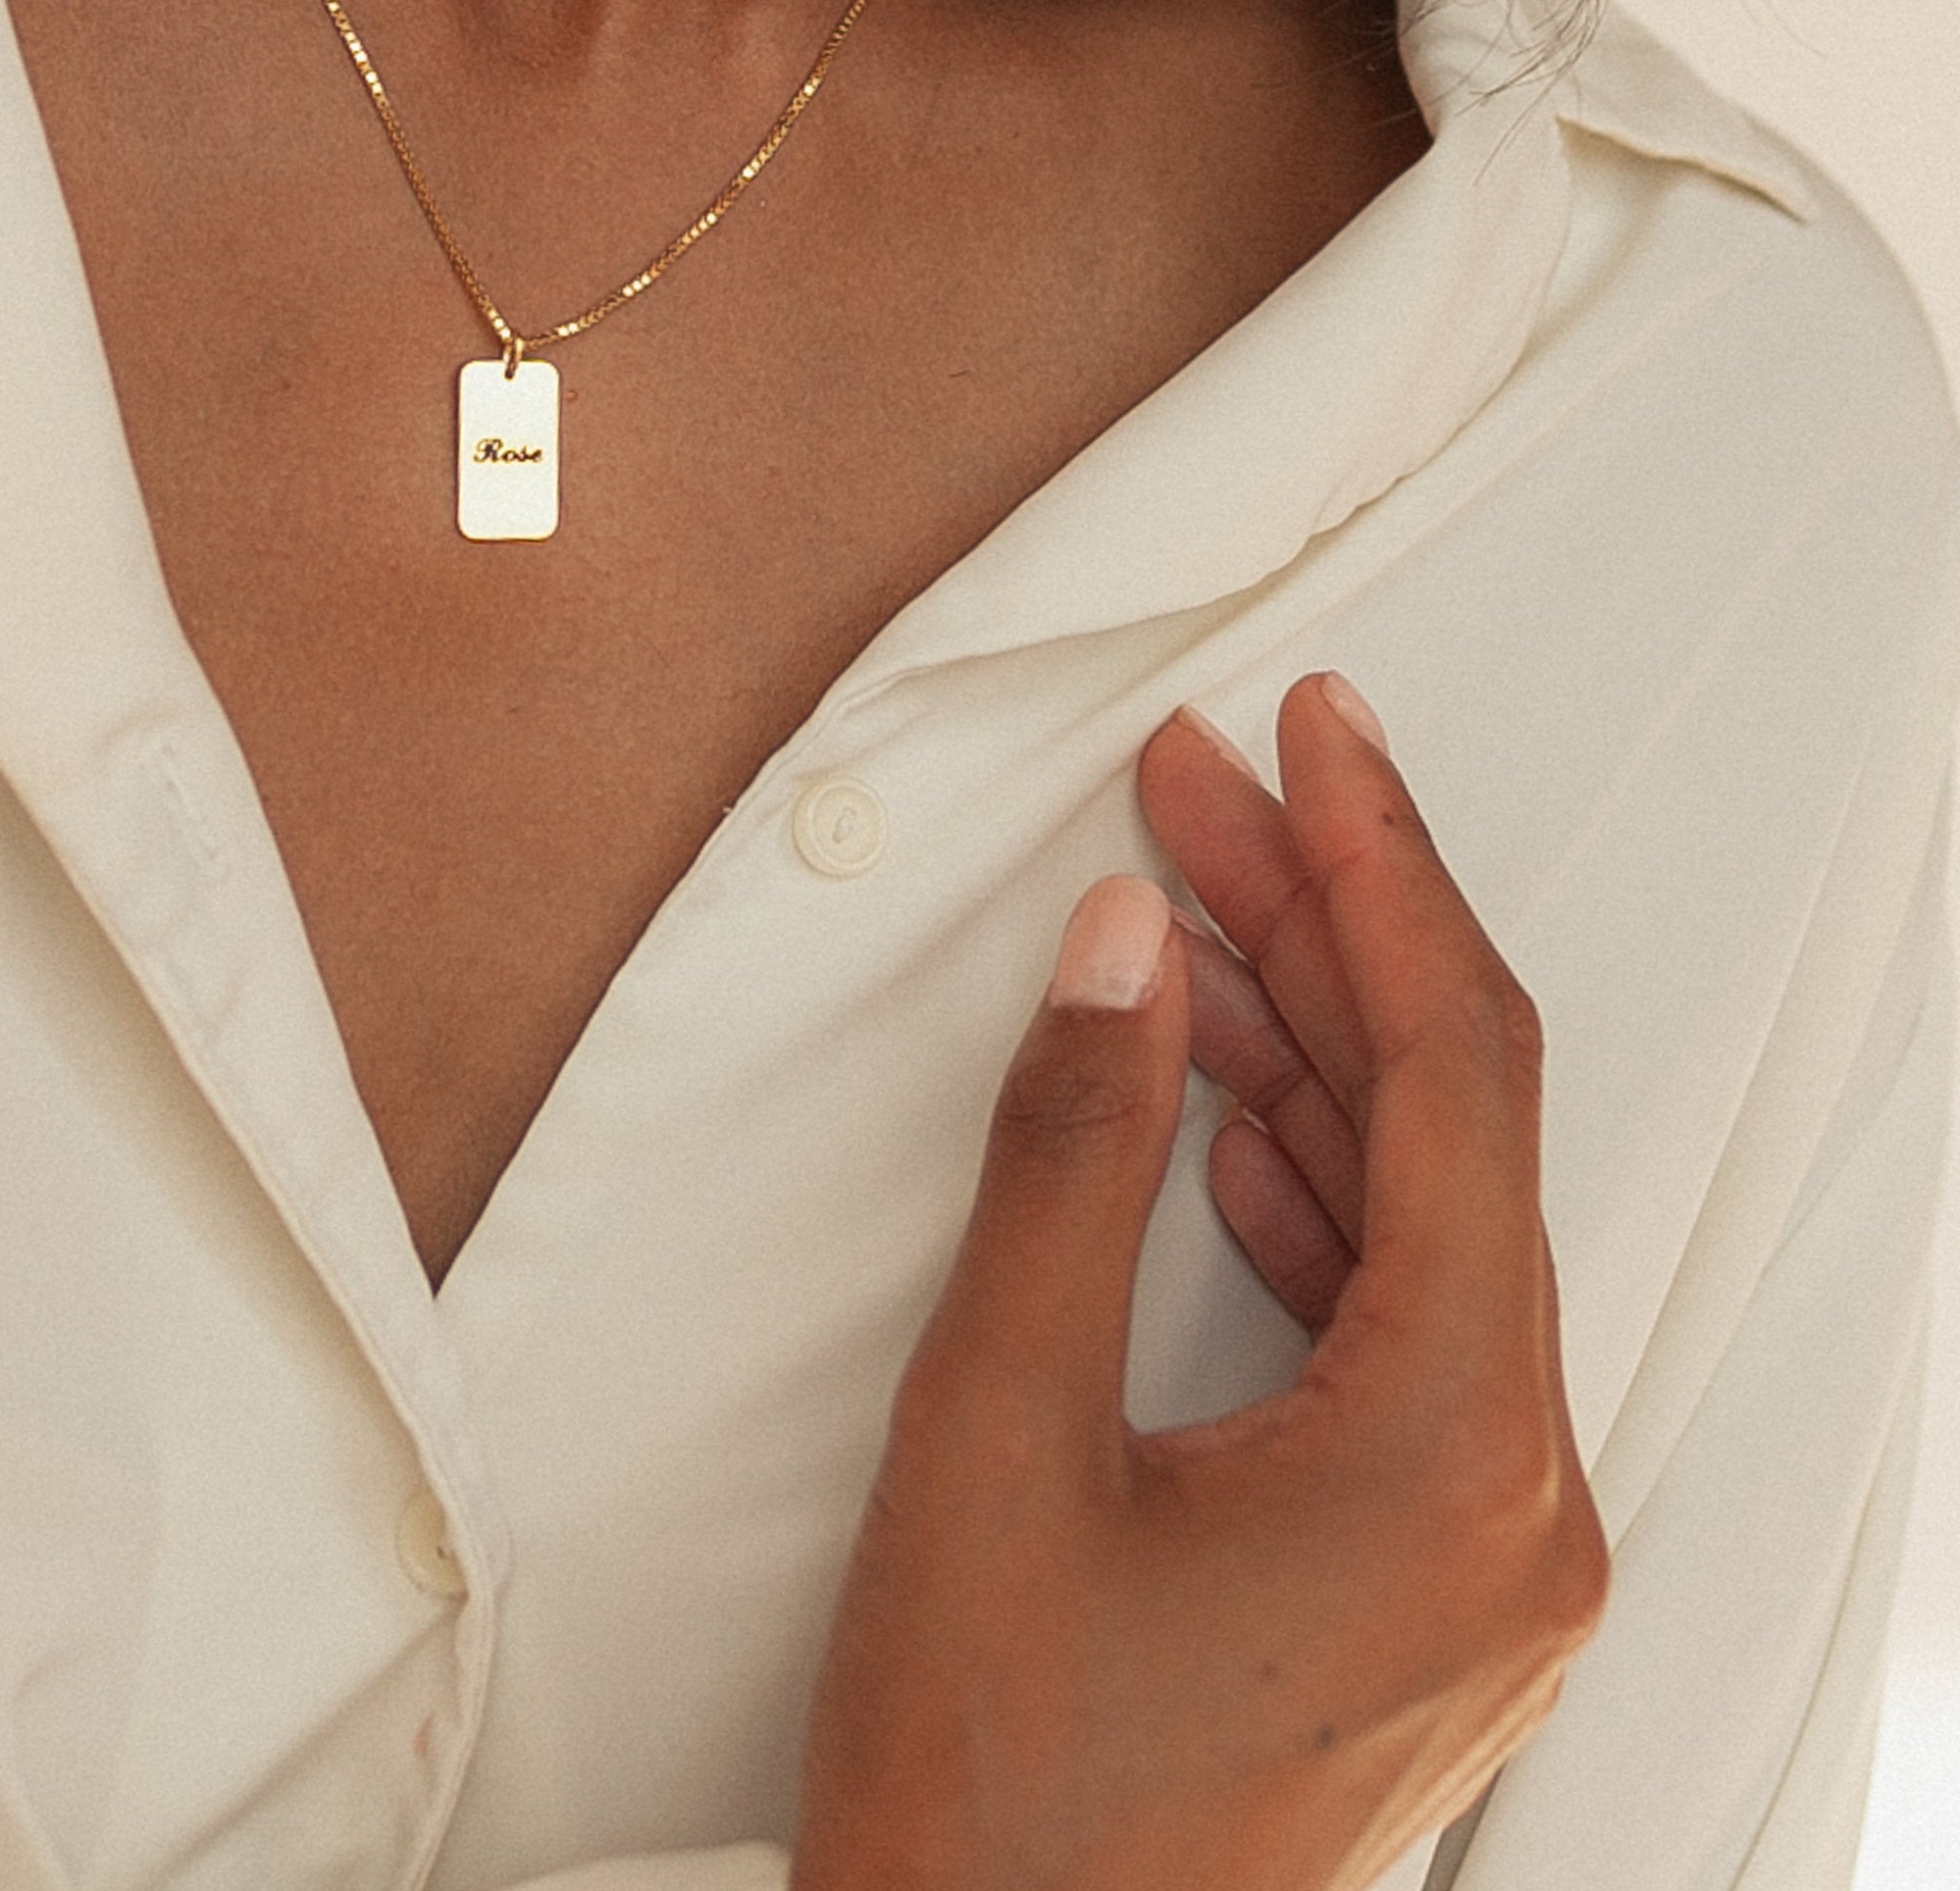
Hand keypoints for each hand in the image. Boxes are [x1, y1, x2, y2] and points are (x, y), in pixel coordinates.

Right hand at [793, 674, 1608, 1890]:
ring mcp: (1489, 1561)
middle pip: (1447, 1135)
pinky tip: (1227, 1114)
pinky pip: (1405, 1328)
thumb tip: (1119, 946)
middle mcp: (1523, 1506)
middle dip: (1319, 936)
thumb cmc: (993, 1791)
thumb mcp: (994, 1436)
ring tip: (1179, 916)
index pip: (1454, 1076)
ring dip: (1303, 1060)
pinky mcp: (1427, 1589)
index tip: (1312, 731)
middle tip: (1204, 786)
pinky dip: (1311, 1197)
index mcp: (1456, 1458)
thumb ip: (1064, 1160)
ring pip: (1427, 1226)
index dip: (1376, 869)